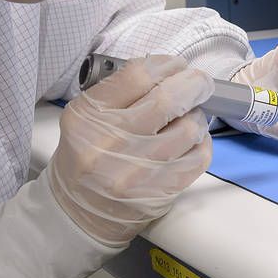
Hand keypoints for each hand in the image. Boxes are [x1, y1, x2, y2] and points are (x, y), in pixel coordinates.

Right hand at [49, 55, 213, 245]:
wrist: (76, 213)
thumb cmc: (86, 158)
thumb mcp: (86, 118)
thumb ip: (121, 92)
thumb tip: (169, 71)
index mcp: (87, 117)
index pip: (138, 75)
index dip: (166, 64)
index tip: (176, 66)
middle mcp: (110, 143)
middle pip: (169, 98)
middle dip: (194, 84)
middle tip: (199, 83)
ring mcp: (136, 171)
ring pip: (190, 127)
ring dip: (196, 116)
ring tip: (187, 118)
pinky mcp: (159, 192)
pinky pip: (199, 157)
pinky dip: (201, 143)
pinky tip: (190, 141)